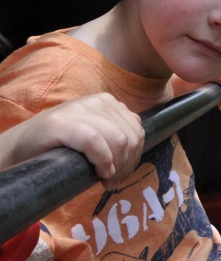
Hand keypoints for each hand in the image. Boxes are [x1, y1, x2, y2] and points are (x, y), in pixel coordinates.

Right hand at [0, 94, 143, 189]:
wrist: (20, 146)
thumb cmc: (60, 145)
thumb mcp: (95, 135)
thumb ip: (115, 134)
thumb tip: (137, 149)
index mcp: (108, 102)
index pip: (136, 130)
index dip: (135, 156)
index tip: (123, 175)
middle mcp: (98, 101)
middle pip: (129, 137)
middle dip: (127, 165)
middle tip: (113, 183)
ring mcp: (79, 109)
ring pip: (117, 139)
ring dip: (116, 167)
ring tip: (107, 182)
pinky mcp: (61, 122)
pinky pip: (94, 141)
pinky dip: (102, 160)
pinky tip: (100, 173)